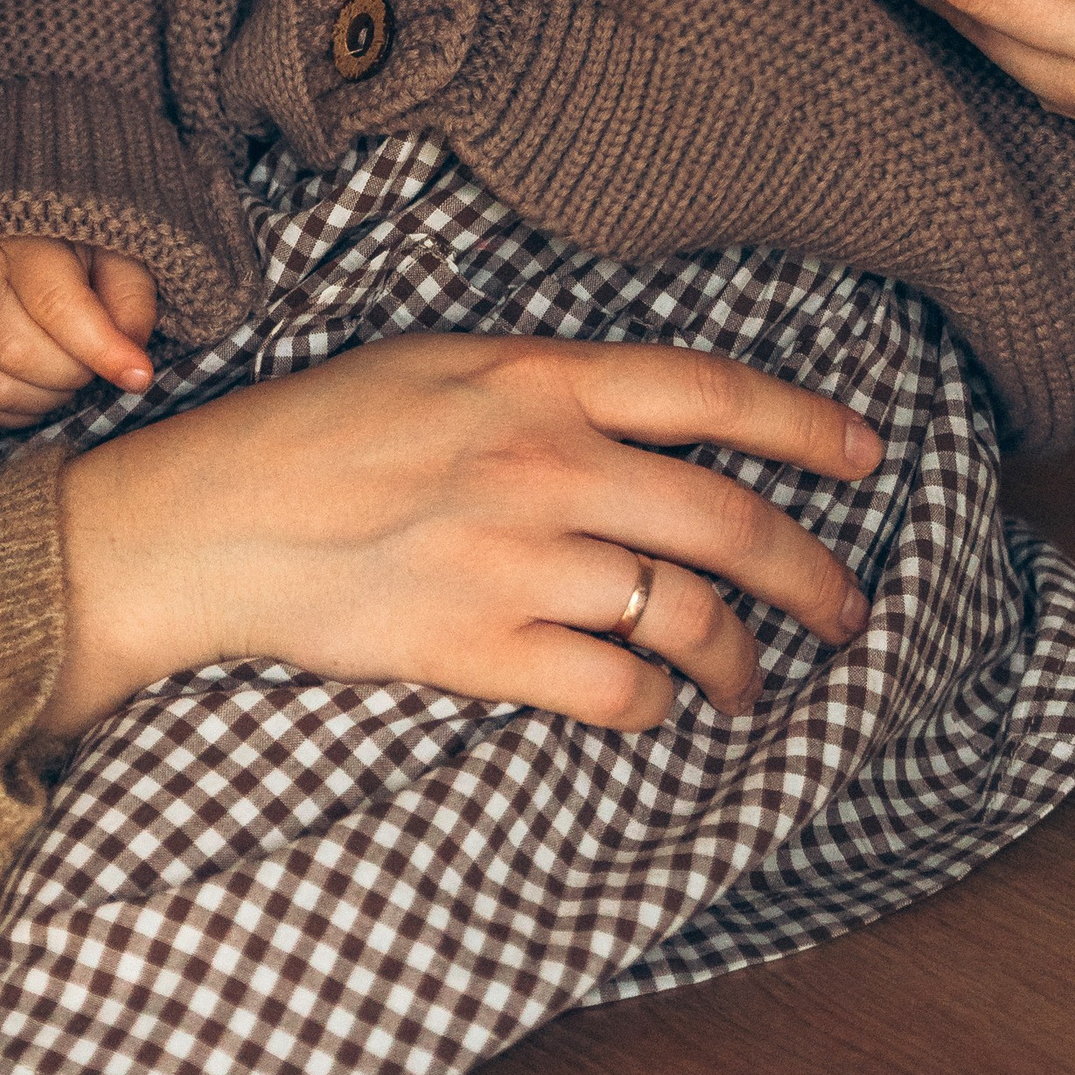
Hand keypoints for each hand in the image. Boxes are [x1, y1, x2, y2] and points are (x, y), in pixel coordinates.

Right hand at [0, 239, 157, 429]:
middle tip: (98, 360)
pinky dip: (22, 412)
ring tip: (72, 371)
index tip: (140, 375)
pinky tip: (46, 387)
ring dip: (49, 398)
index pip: (57, 306)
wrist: (25, 241)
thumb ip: (131, 302)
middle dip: (74, 373)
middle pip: (18, 353)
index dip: (102, 349)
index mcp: (23, 244)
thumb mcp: (117, 255)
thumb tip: (131, 364)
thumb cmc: (80, 248)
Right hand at [45, 332, 881, 743]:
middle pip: (730, 520)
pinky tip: (651, 708)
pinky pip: (615, 692)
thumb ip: (542, 386)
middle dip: (813, 576)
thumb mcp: (434, 364)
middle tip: (847, 612)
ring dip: (741, 662)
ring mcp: (514, 556)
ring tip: (751, 682)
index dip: (808, 426)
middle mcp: (542, 459)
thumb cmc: (314, 433)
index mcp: (535, 375)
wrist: (206, 518)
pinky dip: (654, 710)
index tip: (868, 458)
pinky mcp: (478, 647)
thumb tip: (644, 416)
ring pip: (688, 617)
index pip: (711, 391)